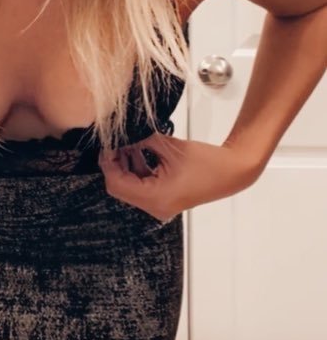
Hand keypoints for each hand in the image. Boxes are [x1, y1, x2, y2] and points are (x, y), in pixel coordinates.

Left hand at [98, 133, 259, 222]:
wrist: (232, 171)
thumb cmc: (207, 162)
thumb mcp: (170, 146)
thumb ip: (143, 140)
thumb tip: (122, 132)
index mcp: (156, 198)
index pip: (117, 184)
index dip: (108, 163)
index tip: (107, 143)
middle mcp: (156, 207)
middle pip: (121, 187)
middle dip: (117, 163)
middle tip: (117, 141)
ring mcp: (160, 205)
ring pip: (131, 185)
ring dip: (128, 163)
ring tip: (132, 142)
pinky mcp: (165, 199)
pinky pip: (143, 185)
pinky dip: (139, 168)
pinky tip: (143, 150)